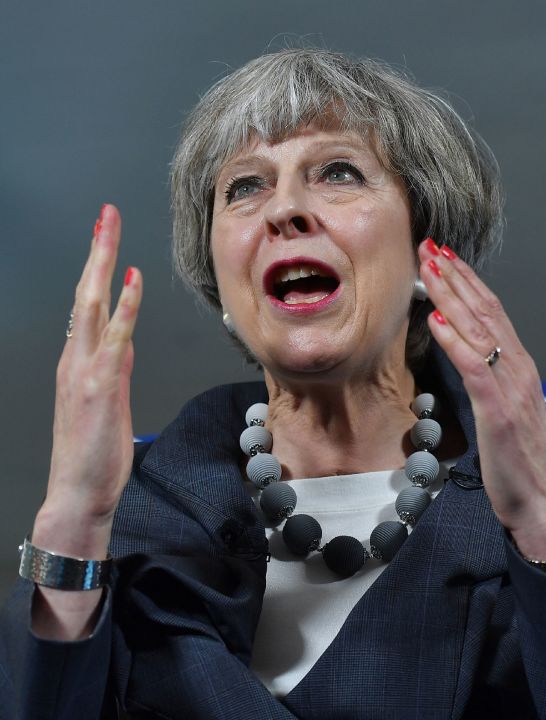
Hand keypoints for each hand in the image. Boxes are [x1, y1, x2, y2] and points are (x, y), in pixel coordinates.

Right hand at [36, 204, 142, 549]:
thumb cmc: (94, 453)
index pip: (87, 303)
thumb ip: (116, 369)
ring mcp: (85, 370)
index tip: (107, 236)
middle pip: (84, 291)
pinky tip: (132, 280)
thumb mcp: (109, 402)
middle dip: (96, 250)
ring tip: (111, 228)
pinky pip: (115, 336)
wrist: (78, 492)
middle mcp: (76, 358)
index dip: (98, 268)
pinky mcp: (100, 385)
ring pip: (92, 304)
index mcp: (77, 362)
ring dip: (103, 263)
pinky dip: (124, 305)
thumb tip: (126, 344)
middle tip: (106, 214)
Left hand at [417, 239, 545, 560]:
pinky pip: (474, 367)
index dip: (467, 282)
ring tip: (428, 267)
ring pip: (479, 330)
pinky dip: (455, 339)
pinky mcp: (500, 412)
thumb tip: (471, 363)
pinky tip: (436, 318)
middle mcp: (519, 369)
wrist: (545, 504)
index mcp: (519, 369)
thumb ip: (491, 384)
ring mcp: (511, 388)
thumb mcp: (504, 415)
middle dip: (455, 276)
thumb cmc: (521, 465)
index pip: (492, 313)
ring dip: (451, 295)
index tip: (443, 257)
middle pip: (485, 311)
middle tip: (429, 245)